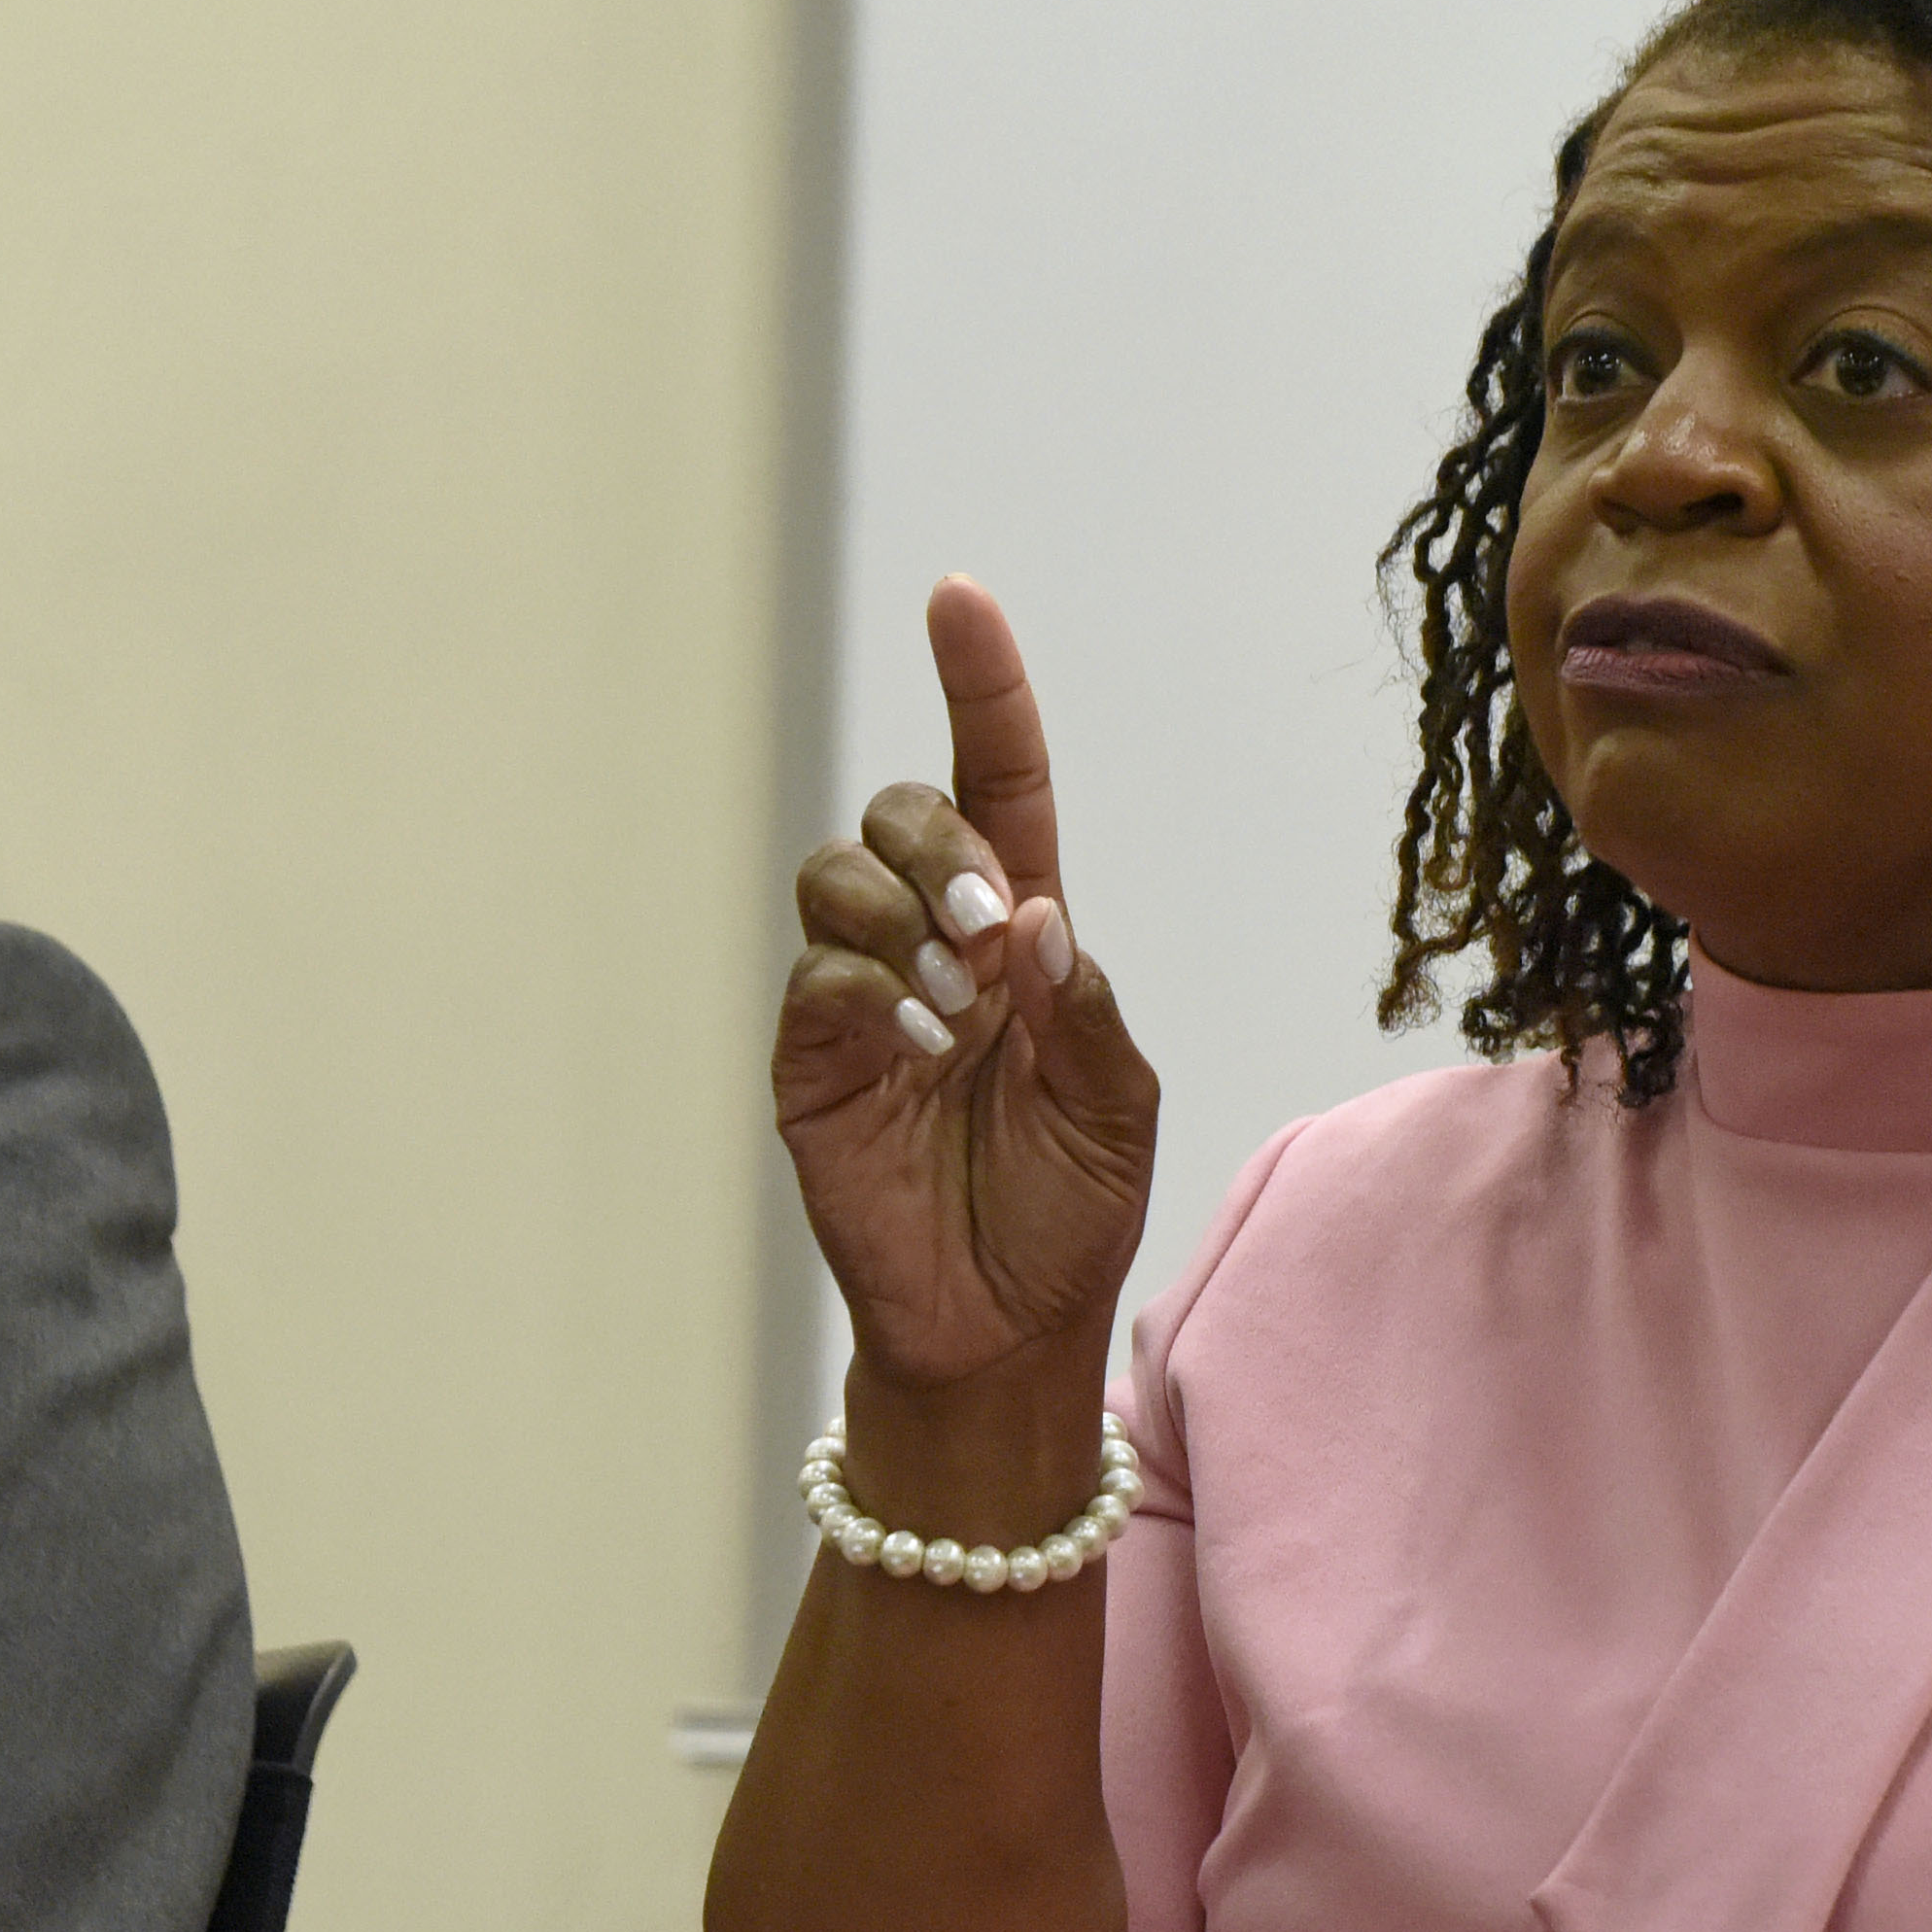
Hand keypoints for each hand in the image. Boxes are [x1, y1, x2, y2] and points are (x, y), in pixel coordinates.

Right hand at [776, 578, 1158, 1405]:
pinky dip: (871, 995)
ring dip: (904, 915)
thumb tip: (1036, 916)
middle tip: (996, 933)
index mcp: (1020, 934)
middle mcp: (932, 944)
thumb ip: (1086, 1006)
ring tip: (958, 1006)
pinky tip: (923, 1053)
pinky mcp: (810, 1061)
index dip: (980, 688)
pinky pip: (817, 978)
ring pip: (838, 873)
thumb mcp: (1121, 1104)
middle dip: (946, 846)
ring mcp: (864, 998)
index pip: (996, 781)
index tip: (960, 599)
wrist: (1003, 1332)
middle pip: (904, 809)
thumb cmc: (1067, 1213)